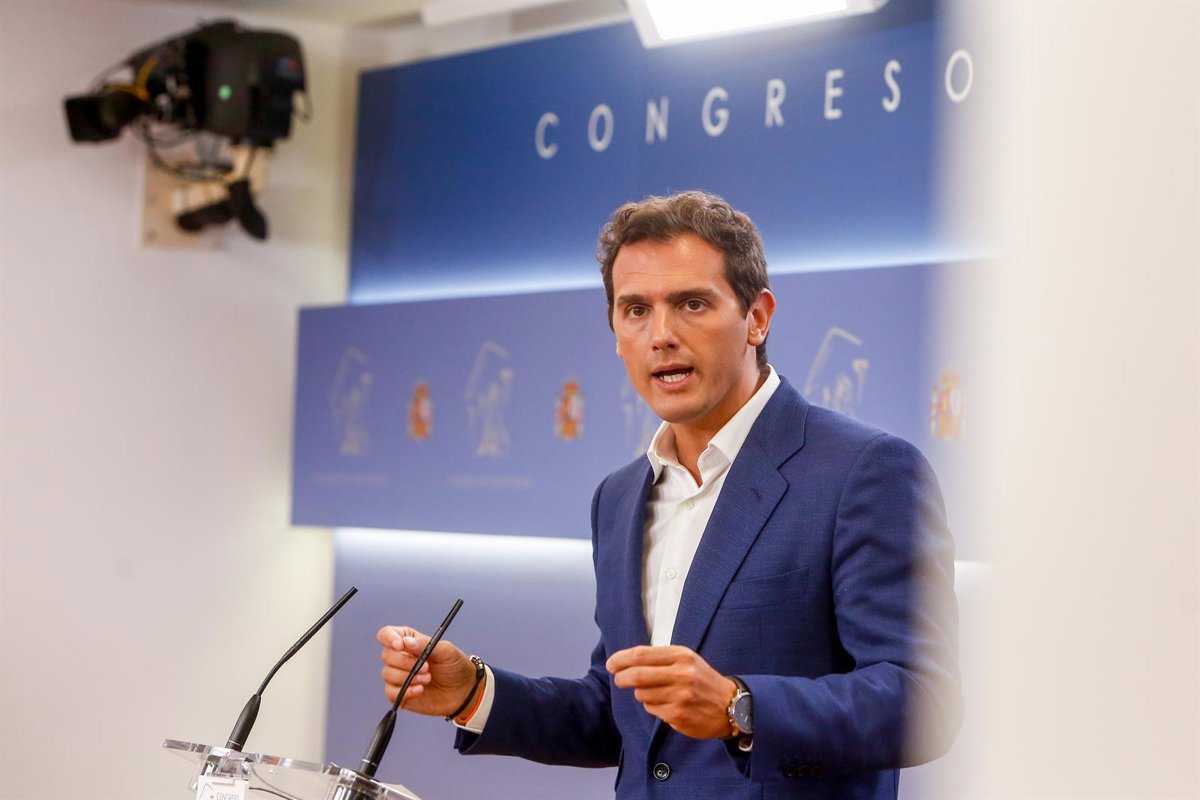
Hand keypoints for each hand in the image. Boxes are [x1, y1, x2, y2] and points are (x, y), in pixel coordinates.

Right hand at [376, 625, 478, 717]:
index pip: (386, 634)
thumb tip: (406, 642)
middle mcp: (401, 657)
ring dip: (408, 677)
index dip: (389, 638)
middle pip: (386, 655)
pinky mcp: (400, 694)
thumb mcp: (445, 651)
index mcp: (409, 641)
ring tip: (428, 679)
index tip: (400, 646)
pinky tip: (420, 690)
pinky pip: (391, 692)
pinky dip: (406, 691)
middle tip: (426, 667)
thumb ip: (425, 644)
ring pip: (387, 674)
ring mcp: (398, 676)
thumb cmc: (456, 667)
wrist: (464, 691)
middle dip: (405, 662)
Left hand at [606, 645, 736, 738]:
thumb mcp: (687, 659)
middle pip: (637, 675)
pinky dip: (653, 706)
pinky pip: (652, 709)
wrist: (731, 706)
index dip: (621, 659)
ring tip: (655, 692)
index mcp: (681, 656)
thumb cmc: (702, 679)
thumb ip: (660, 658)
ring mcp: (679, 697)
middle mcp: (681, 675)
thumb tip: (626, 661)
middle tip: (618, 679)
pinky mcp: (678, 716)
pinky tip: (667, 704)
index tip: (612, 664)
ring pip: (642, 694)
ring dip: (641, 693)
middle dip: (622, 678)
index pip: (641, 655)